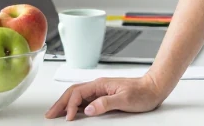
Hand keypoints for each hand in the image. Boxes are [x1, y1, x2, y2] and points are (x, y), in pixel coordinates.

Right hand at [45, 75, 165, 119]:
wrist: (154, 88)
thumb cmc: (142, 92)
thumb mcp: (124, 99)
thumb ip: (105, 103)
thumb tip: (87, 109)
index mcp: (100, 84)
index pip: (78, 94)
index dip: (69, 106)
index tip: (67, 118)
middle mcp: (98, 86)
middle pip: (73, 93)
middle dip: (59, 103)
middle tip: (49, 114)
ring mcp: (101, 91)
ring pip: (77, 96)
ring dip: (65, 104)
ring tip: (56, 113)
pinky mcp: (104, 96)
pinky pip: (85, 100)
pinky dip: (75, 106)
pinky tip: (72, 112)